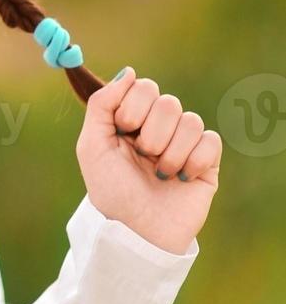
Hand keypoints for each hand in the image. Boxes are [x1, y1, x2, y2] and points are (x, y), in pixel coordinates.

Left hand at [76, 67, 221, 254]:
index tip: (123, 130)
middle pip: (168, 102)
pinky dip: (194, 160)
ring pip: (191, 121)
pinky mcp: (206, 162)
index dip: (134, 107)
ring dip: (171, 152)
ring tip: (160, 173)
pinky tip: (181, 178)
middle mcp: (158, 128)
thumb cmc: (110, 189)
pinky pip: (211, 141)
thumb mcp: (92, 144)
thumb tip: (129, 72)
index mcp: (131, 119)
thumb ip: (102, 104)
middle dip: (152, 132)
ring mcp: (184, 144)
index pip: (144, 87)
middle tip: (143, 155)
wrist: (137, 231)